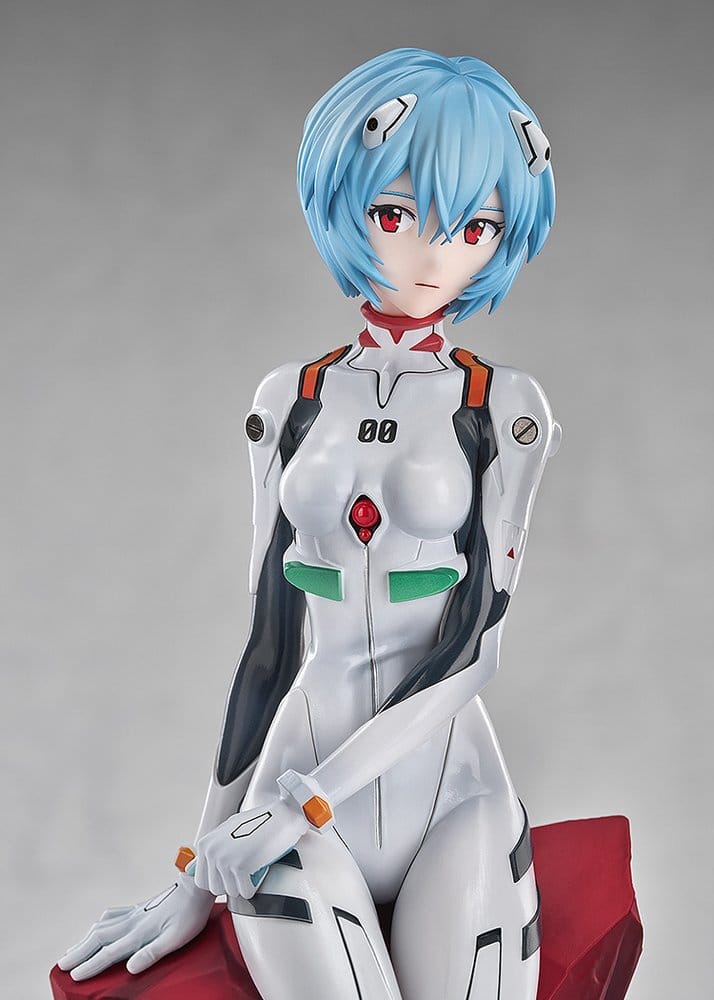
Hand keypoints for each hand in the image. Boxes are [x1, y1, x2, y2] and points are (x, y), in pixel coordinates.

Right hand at [57, 873, 214, 979]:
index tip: (74, 976)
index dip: (91, 965)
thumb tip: (130, 967)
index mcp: (139, 933)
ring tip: (72, 950)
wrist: (196, 886)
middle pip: (99, 939)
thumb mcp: (176, 938)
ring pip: (102, 927)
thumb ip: (152, 952)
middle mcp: (132, 922)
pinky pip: (114, 915)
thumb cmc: (190, 915)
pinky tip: (98, 925)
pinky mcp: (141, 908)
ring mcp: (135, 913)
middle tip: (61, 965)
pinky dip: (100, 924)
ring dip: (85, 940)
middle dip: (79, 953)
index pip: (109, 953)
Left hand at [194, 798, 308, 899]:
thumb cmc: (258, 820)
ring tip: (252, 867)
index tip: (230, 875)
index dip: (219, 880)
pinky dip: (254, 885)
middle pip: (216, 888)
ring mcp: (224, 860)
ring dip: (243, 884)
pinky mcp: (240, 867)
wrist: (279, 814)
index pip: (202, 880)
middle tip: (244, 870)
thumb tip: (205, 867)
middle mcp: (211, 852)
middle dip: (231, 883)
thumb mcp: (228, 831)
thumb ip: (216, 849)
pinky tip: (258, 869)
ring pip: (231, 892)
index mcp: (206, 844)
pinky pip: (245, 892)